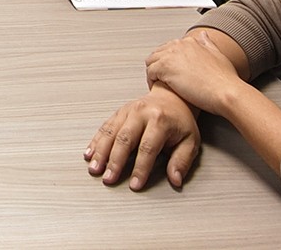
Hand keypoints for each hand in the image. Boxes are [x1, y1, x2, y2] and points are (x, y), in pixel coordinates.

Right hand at [84, 84, 201, 190]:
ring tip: (95, 169)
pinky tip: (90, 154)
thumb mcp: (190, 141)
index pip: (148, 148)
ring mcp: (128, 111)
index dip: (140, 168)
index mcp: (160, 120)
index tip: (135, 184)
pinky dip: (96, 142)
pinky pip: (105, 127)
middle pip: (124, 139)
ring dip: (101, 152)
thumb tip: (175, 179)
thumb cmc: (180, 121)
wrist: (172, 96)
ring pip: (110, 133)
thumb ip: (182, 161)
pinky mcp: (119, 113)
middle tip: (108, 178)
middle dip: (115, 161)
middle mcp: (141, 113)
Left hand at [144, 31, 245, 117]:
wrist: (226, 91)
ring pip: (151, 61)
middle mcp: (179, 45)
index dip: (170, 60)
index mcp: (191, 42)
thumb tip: (203, 35)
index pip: (170, 47)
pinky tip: (158, 88)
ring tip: (159, 84)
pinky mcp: (165, 68)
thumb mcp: (218, 55)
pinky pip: (150, 72)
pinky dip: (151, 81)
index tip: (172, 71)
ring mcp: (171, 56)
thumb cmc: (225, 79)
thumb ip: (208, 44)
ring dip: (153, 73)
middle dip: (159, 65)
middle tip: (163, 79)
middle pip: (158, 53)